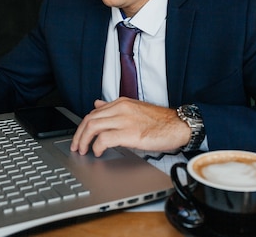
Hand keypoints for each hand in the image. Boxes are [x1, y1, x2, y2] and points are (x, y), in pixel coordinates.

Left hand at [70, 98, 190, 156]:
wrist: (179, 125)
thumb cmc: (160, 121)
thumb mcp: (134, 109)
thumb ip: (115, 107)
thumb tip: (98, 104)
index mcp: (121, 103)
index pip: (94, 112)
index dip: (83, 126)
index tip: (79, 136)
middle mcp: (121, 108)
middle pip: (89, 119)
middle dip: (79, 134)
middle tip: (76, 146)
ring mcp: (125, 120)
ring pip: (93, 127)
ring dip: (84, 141)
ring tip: (84, 151)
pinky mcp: (130, 133)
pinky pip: (104, 138)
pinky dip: (97, 146)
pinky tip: (98, 152)